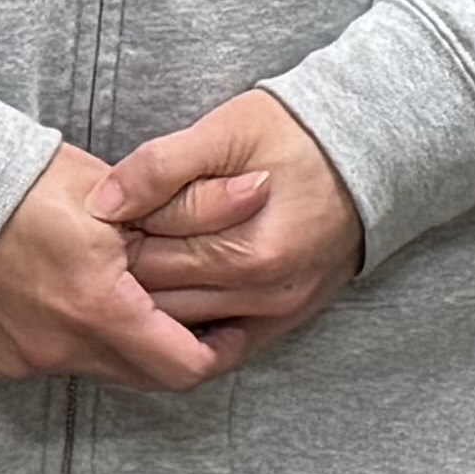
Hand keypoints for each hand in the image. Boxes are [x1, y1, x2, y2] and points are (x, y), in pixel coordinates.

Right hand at [0, 143, 234, 392]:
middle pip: (140, 375)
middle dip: (169, 350)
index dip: (217, 352)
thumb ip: (195, 205)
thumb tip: (264, 190)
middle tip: (186, 313)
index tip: (229, 328)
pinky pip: (42, 361)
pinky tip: (55, 296)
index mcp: (100, 309)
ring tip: (117, 294)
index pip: (184, 367)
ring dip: (112, 341)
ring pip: (90, 367)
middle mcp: (59, 348)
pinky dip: (59, 338)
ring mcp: (19, 361)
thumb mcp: (117, 190)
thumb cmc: (23, 183)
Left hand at [119, 87, 367, 358]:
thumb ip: (162, 166)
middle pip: (160, 296)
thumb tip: (102, 203)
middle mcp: (265, 292)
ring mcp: (278, 311)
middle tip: (108, 239)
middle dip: (126, 268)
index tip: (103, 214)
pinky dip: (187, 326)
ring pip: (183, 323)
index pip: (149, 256)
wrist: (373, 151)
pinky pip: (220, 342)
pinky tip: (168, 300)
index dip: (115, 234)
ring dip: (150, 297)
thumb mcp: (228, 130)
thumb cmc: (298, 133)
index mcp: (248, 250)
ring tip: (136, 258)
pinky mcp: (286, 318)